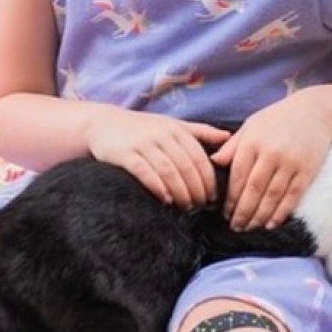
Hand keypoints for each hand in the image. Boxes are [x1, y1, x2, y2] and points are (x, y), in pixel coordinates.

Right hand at [87, 112, 230, 209]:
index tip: (212, 197)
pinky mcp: (125, 154)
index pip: (199, 158)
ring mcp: (143, 143)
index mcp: (176, 129)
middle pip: (186, 166)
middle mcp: (161, 135)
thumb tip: (228, 136)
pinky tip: (164, 199)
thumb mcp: (173, 125)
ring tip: (186, 207)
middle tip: (200, 206)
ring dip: (180, 192)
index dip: (208, 179)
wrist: (103, 124)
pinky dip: (157, 186)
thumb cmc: (142, 128)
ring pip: (169, 170)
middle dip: (196, 189)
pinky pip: (144, 172)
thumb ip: (200, 131)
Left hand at [212, 101, 331, 230]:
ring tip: (250, 227)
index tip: (226, 213)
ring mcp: (290, 162)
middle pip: (253, 190)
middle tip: (236, 227)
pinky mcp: (307, 170)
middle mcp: (271, 153)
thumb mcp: (251, 126)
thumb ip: (232, 146)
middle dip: (243, 212)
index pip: (238, 177)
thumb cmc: (277, 119)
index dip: (231, 198)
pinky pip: (292, 197)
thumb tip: (214, 162)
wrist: (315, 111)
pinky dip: (280, 213)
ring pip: (272, 197)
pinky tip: (271, 224)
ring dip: (259, 216)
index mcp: (253, 142)